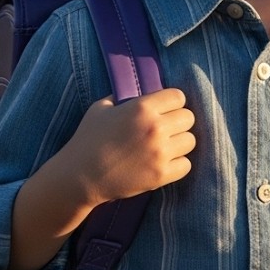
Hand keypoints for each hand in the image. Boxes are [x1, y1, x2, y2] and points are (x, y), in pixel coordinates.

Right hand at [60, 87, 195, 205]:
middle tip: (165, 130)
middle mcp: (155, 128)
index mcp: (142, 107)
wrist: (78, 177)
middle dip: (177, 122)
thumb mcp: (101, 108)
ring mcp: (160, 152)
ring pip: (190, 140)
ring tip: (164, 147)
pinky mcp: (161, 175)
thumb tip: (140, 92)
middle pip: (189, 117)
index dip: (172, 103)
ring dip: (179, 143)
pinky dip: (177, 164)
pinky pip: (186, 164)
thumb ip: (123, 97)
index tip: (165, 110)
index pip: (178, 96)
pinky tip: (163, 163)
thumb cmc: (87, 140)